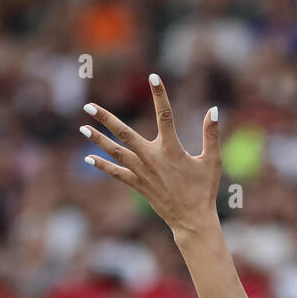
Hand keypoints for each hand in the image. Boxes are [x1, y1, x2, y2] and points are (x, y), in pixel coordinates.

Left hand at [81, 74, 220, 235]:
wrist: (192, 221)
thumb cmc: (204, 191)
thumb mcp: (212, 162)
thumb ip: (211, 135)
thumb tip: (214, 110)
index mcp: (172, 150)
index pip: (165, 115)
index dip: (160, 94)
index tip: (154, 76)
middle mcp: (152, 158)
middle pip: (124, 134)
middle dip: (106, 119)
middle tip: (88, 106)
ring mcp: (142, 172)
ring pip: (115, 152)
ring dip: (98, 140)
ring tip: (83, 127)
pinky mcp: (138, 185)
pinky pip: (117, 173)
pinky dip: (102, 166)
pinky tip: (88, 158)